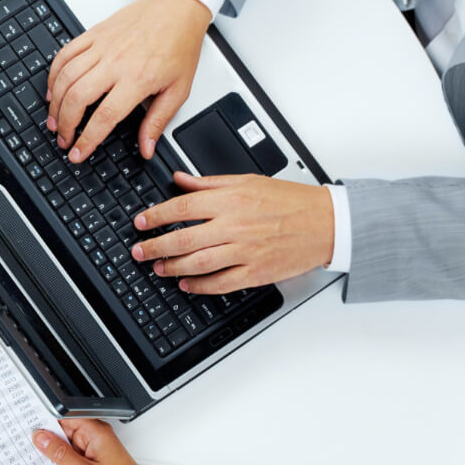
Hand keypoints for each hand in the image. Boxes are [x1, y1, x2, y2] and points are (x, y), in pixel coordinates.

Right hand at [32, 419, 179, 464]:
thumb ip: (59, 454)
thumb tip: (41, 438)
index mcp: (96, 432)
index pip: (64, 417)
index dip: (45, 422)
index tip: (30, 430)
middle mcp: (97, 437)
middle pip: (65, 432)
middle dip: (50, 442)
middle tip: (37, 453)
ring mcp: (97, 450)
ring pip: (69, 447)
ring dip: (59, 457)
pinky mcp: (97, 463)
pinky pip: (76, 458)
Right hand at [46, 0, 209, 162]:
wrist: (177, 6)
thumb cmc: (179, 44)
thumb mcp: (178, 89)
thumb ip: (158, 122)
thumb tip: (146, 148)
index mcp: (137, 79)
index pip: (104, 117)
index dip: (87, 140)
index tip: (78, 153)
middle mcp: (115, 62)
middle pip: (77, 98)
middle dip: (64, 124)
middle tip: (63, 139)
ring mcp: (101, 46)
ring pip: (65, 77)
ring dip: (54, 103)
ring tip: (54, 120)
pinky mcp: (93, 34)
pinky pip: (64, 55)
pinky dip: (53, 74)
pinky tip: (52, 89)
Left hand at [131, 172, 333, 294]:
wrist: (326, 222)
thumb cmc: (289, 201)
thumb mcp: (248, 181)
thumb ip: (209, 183)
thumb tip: (179, 179)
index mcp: (231, 200)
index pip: (182, 207)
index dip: (156, 216)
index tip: (140, 223)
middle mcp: (235, 226)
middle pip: (184, 239)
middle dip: (155, 246)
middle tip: (138, 251)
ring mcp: (245, 251)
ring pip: (198, 263)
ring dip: (172, 267)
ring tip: (158, 267)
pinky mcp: (255, 272)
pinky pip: (221, 283)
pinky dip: (199, 286)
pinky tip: (186, 284)